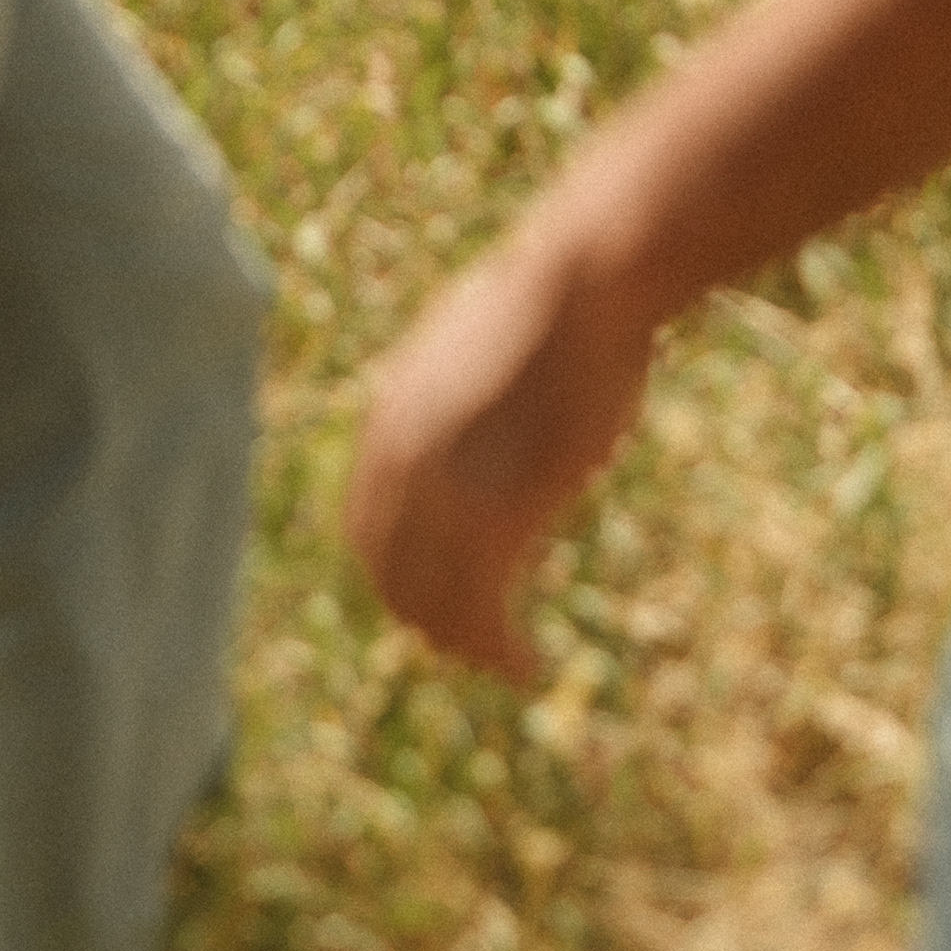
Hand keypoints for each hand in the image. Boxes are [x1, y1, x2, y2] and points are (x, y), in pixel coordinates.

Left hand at [348, 214, 653, 673]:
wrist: (583, 285)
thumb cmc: (552, 309)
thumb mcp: (476, 353)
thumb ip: (454, 406)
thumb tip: (472, 423)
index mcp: (391, 416)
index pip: (367, 527)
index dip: (398, 573)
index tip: (436, 600)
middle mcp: (400, 457)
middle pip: (390, 573)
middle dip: (428, 618)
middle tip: (475, 645)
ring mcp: (443, 485)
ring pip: (432, 604)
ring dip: (468, 646)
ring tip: (507, 665)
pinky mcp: (497, 513)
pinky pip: (481, 611)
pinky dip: (499, 651)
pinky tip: (528, 666)